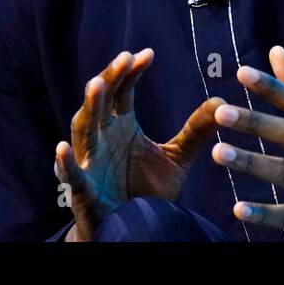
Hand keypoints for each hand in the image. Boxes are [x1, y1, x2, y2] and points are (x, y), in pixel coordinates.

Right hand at [54, 48, 224, 241]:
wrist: (133, 230)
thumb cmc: (147, 191)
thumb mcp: (176, 158)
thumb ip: (195, 131)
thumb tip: (222, 101)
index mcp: (121, 126)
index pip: (123, 91)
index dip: (131, 72)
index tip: (146, 54)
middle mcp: (102, 138)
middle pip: (101, 102)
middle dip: (110, 79)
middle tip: (123, 59)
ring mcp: (90, 162)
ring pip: (83, 131)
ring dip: (89, 108)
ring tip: (96, 86)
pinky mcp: (83, 191)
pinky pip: (72, 176)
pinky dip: (65, 163)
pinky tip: (62, 148)